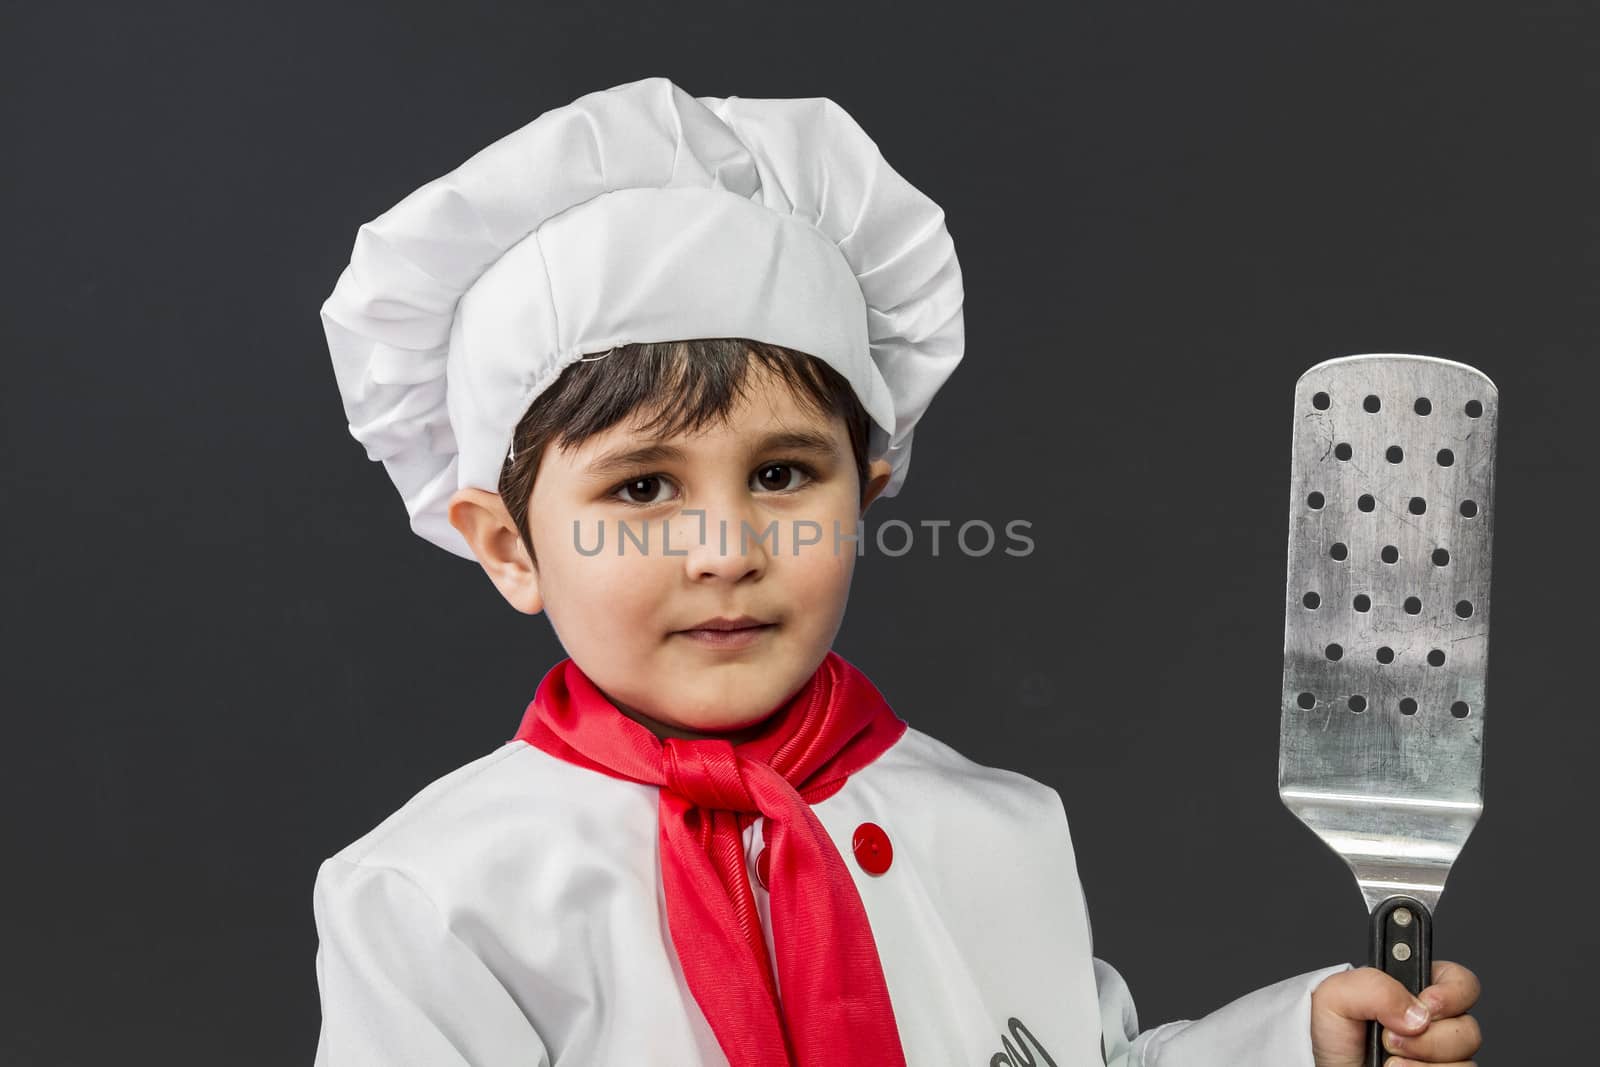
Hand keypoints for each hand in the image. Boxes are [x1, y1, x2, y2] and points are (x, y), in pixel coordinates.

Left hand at [1310, 960, 1481, 1066]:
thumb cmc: (1328, 1034)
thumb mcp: (1336, 996)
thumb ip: (1375, 987)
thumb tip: (1417, 1012)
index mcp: (1414, 989)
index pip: (1461, 981)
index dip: (1453, 993)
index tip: (1427, 1004)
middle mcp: (1433, 1023)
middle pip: (1469, 1029)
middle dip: (1430, 1040)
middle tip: (1390, 1040)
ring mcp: (1438, 1055)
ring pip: (1466, 1062)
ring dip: (1423, 1065)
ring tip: (1389, 1062)